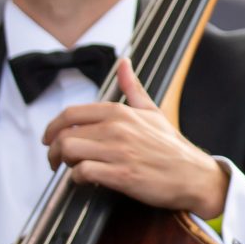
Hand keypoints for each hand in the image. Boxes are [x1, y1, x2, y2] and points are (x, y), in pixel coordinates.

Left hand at [43, 57, 229, 216]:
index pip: (71, 114)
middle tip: (57, 160)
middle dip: (54, 150)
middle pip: (65, 134)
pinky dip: (77, 178)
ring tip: (70, 169)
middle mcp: (116, 129)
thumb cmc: (172, 147)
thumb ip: (132, 88)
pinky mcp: (121, 175)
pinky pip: (83, 172)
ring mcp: (118, 152)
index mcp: (120, 112)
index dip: (53, 127)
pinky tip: (85, 180)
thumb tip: (124, 63)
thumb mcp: (152, 112)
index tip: (50, 138)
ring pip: (69, 151)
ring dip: (63, 163)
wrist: (194, 175)